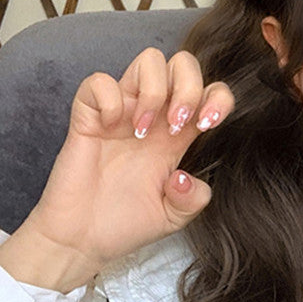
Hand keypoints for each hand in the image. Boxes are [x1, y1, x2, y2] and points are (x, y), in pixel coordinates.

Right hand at [22, 47, 235, 275]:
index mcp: (179, 134)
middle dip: (189, 87)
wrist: (83, 241)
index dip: (218, 98)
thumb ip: (194, 199)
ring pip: (149, 60)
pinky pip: (99, 82)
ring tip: (141, 131)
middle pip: (183, 64)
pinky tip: (110, 128)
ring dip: (154, 91)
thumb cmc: (126, 224)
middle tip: (175, 126)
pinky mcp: (88, 117)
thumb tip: (186, 177)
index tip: (206, 126)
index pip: (210, 92)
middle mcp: (154, 116)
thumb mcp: (175, 217)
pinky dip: (109, 98)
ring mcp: (121, 112)